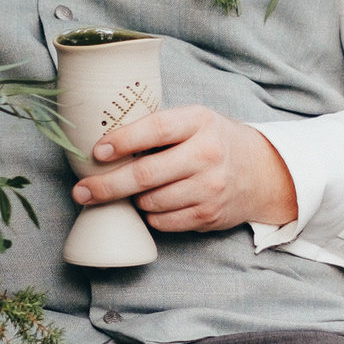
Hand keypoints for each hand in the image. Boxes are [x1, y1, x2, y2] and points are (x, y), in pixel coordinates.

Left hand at [74, 106, 298, 233]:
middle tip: (82, 190)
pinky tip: (155, 204)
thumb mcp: (195, 121)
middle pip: (146, 174)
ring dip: (134, 200)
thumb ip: (159, 128)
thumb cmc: (215, 142)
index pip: (155, 129)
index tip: (96, 152)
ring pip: (151, 201)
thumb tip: (103, 144)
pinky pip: (163, 222)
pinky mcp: (209, 214)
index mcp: (200, 121)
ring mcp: (210, 187)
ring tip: (134, 192)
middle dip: (107, 185)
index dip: (122, 141)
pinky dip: (151, 216)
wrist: (261, 172)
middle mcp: (207, 154)